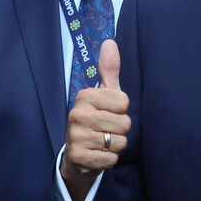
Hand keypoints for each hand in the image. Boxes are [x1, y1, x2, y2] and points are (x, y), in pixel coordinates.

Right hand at [60, 40, 130, 200]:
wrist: (77, 156)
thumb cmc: (96, 119)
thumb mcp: (103, 94)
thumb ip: (109, 70)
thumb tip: (110, 42)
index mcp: (84, 96)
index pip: (124, 102)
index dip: (121, 110)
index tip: (108, 112)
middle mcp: (77, 114)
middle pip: (124, 123)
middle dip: (120, 130)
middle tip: (105, 130)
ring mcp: (76, 136)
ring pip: (119, 142)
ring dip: (115, 145)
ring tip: (102, 142)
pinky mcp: (79, 157)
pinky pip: (111, 158)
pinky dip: (109, 159)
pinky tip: (98, 155)